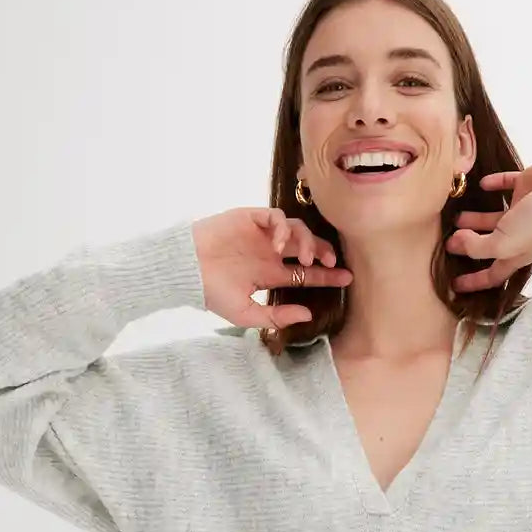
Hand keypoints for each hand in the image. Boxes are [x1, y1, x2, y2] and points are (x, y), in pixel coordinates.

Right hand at [192, 207, 352, 329]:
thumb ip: (277, 316)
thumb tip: (308, 314)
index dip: (327, 274)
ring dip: (306, 241)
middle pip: (307, 246)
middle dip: (324, 252)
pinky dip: (282, 228)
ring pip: (296, 228)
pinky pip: (275, 216)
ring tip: (304, 259)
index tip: (346, 277)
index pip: (306, 273)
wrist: (184, 271)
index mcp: (270, 273)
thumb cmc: (211, 294)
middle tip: (331, 263)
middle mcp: (269, 252)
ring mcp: (260, 234)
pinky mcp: (249, 218)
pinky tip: (279, 244)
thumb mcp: (246, 314)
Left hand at [445, 158, 531, 292]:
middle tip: (449, 243)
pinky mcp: (526, 187)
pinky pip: (505, 185)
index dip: (473, 282)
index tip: (454, 285)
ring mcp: (523, 211)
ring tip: (457, 217)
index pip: (492, 275)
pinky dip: (494, 185)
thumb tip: (457, 243)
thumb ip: (477, 247)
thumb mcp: (502, 245)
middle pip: (489, 245)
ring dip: (475, 218)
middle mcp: (519, 236)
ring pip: (494, 218)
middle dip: (469, 247)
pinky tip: (481, 184)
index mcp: (516, 255)